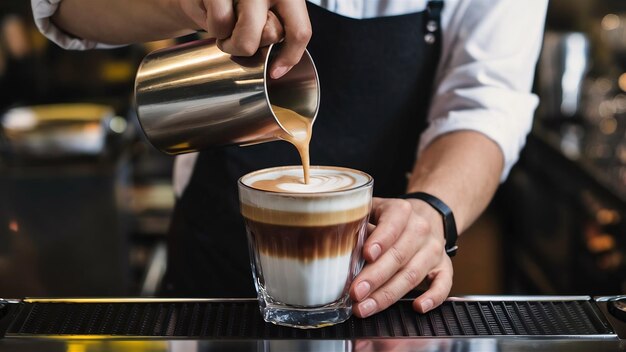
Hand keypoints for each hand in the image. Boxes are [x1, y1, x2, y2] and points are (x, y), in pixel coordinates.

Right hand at [178, 0, 311, 78]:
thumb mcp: (264, 15)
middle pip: (271, 36)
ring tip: (227, 30)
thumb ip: (277, 31)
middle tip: (241, 35)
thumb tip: (279, 68)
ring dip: (231, 44)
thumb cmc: (235, 7)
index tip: (276, 71)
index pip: (300, 31)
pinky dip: (214, 30)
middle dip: (253, 45)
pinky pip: (220, 24)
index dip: (289, 57)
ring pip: (246, 39)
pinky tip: (213, 17)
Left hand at [350, 197, 452, 317]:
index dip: (380, 241)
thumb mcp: (372, 210)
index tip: (366, 255)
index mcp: (401, 211)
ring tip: (366, 307)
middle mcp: (420, 229)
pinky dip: (433, 298)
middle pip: (398, 256)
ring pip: (413, 274)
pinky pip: (443, 284)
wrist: (426, 215)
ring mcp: (434, 249)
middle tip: (355, 292)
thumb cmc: (389, 218)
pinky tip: (417, 306)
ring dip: (388, 294)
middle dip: (375, 277)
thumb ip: (359, 224)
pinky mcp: (444, 266)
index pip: (392, 225)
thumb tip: (342, 246)